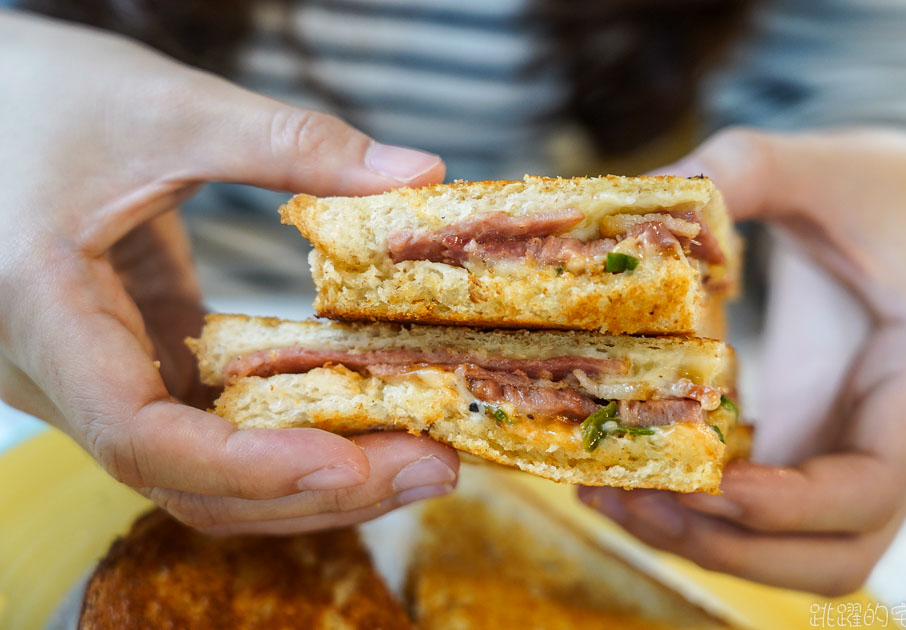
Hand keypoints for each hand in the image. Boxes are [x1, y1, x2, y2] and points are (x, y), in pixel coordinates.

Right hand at [0, 11, 456, 534]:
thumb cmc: (39, 94)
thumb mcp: (167, 109)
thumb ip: (294, 146)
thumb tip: (419, 174)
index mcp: (45, 314)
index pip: (141, 436)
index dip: (250, 464)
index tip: (353, 461)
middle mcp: (63, 375)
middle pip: (190, 480)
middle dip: (315, 488)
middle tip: (432, 466)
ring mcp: (98, 378)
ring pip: (203, 472)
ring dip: (311, 477)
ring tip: (415, 457)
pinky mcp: (134, 361)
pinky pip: (209, 429)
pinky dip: (287, 436)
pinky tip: (361, 417)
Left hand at [580, 128, 905, 594]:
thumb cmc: (889, 189)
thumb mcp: (824, 168)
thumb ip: (744, 169)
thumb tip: (642, 193)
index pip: (870, 488)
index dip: (787, 508)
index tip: (705, 483)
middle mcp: (890, 438)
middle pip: (831, 554)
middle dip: (730, 547)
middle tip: (636, 501)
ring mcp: (848, 448)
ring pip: (794, 548)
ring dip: (704, 542)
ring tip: (611, 498)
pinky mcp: (809, 439)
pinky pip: (763, 507)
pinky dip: (701, 510)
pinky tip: (631, 474)